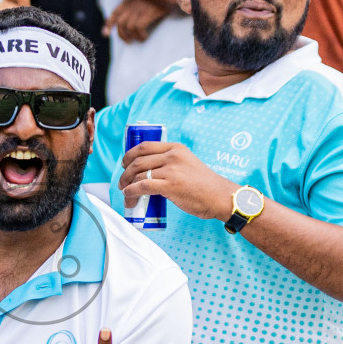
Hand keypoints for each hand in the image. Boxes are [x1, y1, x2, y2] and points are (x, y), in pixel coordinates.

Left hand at [105, 0, 170, 42]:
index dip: (109, 24)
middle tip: (129, 42)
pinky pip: (139, 28)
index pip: (115, 12)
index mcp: (129, 1)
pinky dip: (140, 35)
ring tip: (140, 39)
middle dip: (122, 35)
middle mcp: (132, 5)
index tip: (105, 34)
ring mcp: (139, 9)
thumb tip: (130, 19)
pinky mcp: (148, 13)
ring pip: (129, 27)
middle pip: (121, 23)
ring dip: (133, 36)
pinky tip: (145, 37)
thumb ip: (135, 6)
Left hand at [119, 140, 237, 221]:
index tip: (124, 164)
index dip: (129, 155)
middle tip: (122, 181)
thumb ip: (171, 162)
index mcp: (176, 148)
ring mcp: (171, 170)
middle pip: (138, 160)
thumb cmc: (205, 185)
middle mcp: (172, 156)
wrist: (220, 196)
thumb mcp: (187, 163)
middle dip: (125, 172)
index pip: (145, 146)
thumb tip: (148, 171)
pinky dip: (132, 192)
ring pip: (138, 174)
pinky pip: (143, 186)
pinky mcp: (171, 185)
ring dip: (127, 185)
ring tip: (125, 193)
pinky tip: (130, 196)